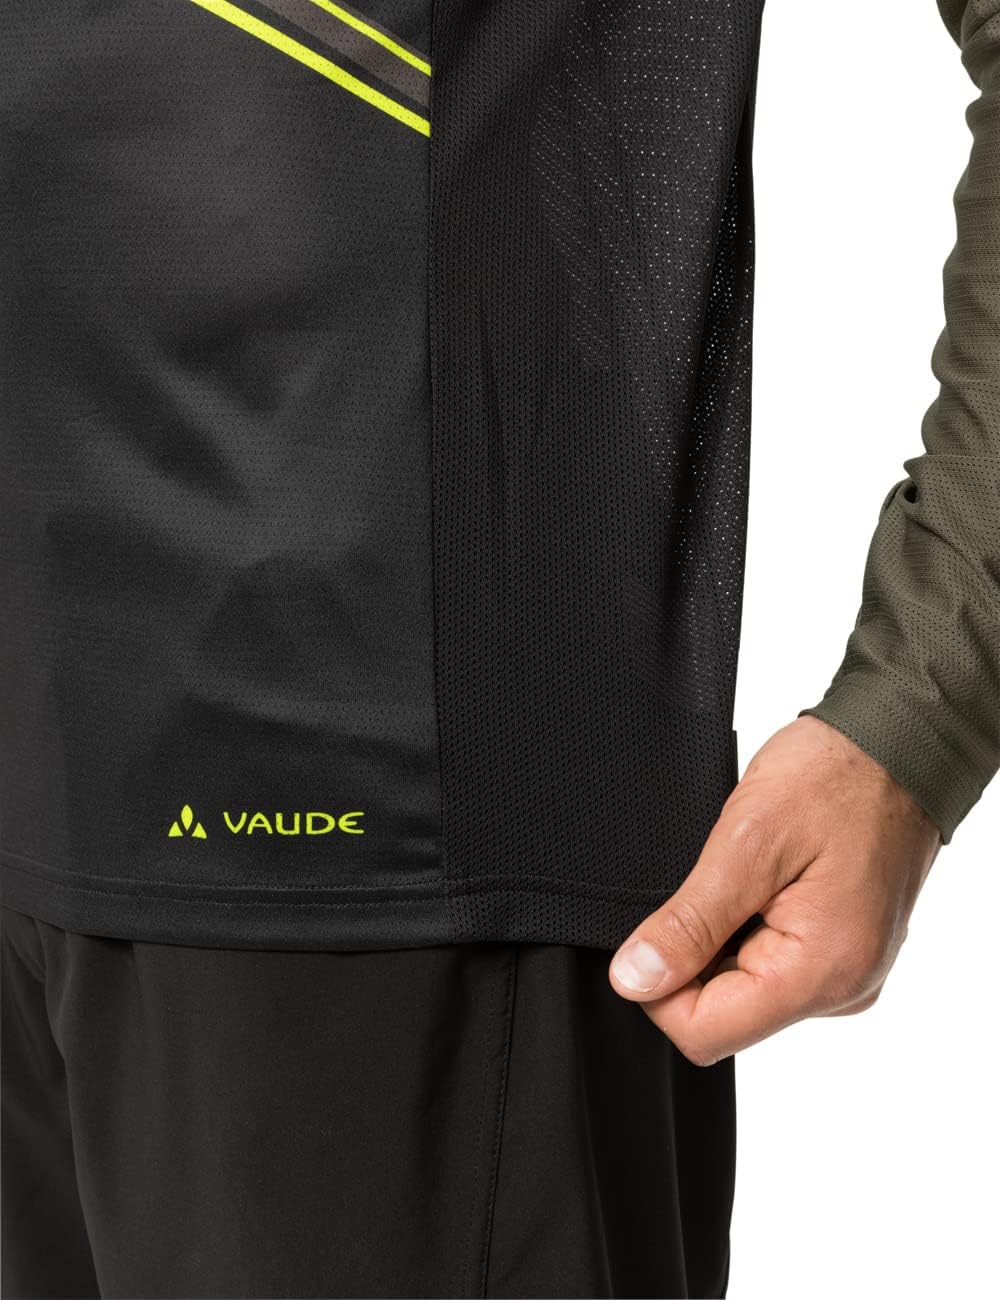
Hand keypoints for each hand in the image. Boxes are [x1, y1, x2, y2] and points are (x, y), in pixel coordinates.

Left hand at [609, 715, 941, 1065]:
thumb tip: (636, 979)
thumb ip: (690, 923)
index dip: (658, 988)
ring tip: (743, 877)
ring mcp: (846, 974)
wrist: (896, 744)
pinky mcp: (842, 954)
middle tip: (709, 885)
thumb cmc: (834, 779)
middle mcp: (842, 989)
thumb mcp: (746, 844)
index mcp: (822, 972)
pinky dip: (748, 931)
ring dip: (722, 941)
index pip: (706, 1033)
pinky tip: (761, 884)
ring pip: (743, 992)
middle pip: (724, 1017)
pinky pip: (772, 967)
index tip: (654, 929)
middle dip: (693, 958)